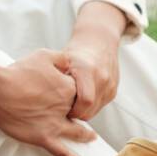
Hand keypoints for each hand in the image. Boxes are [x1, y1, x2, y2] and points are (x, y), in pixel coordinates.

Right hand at [0, 49, 97, 155]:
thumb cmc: (18, 72)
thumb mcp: (43, 56)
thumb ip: (61, 59)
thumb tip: (72, 62)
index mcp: (68, 88)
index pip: (80, 91)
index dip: (77, 90)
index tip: (74, 90)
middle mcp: (66, 108)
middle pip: (79, 111)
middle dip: (82, 112)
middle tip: (83, 113)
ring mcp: (56, 125)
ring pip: (76, 132)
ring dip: (85, 135)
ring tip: (91, 137)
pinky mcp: (43, 137)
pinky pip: (60, 150)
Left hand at [62, 2, 124, 120]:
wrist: (98, 41)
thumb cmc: (75, 52)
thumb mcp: (62, 60)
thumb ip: (55, 78)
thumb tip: (43, 98)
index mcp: (88, 69)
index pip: (85, 101)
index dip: (72, 110)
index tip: (60, 109)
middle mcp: (102, 77)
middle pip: (89, 110)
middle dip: (75, 114)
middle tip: (62, 109)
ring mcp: (110, 85)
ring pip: (95, 110)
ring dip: (82, 111)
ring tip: (70, 103)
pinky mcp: (113, 90)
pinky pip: (100, 106)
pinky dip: (89, 106)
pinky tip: (79, 99)